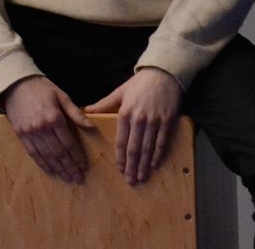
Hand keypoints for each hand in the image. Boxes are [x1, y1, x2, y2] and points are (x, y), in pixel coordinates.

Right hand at [0, 75, 93, 183]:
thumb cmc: (42, 89)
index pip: (68, 143)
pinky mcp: (21, 135)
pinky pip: (33, 153)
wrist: (15, 84)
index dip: (77, 157)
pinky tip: (50, 171)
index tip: (84, 167)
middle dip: (69, 167)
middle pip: (58, 153)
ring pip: (46, 156)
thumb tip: (91, 126)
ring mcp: (30, 133)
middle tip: (78, 178)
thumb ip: (75, 113)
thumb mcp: (61, 96)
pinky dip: (43, 164)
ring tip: (67, 178)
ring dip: (58, 169)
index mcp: (54, 118)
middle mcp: (42, 128)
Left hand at [85, 67, 183, 184]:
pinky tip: (154, 165)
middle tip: (131, 181)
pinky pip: (162, 142)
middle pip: (134, 148)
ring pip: (148, 148)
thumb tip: (86, 111)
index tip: (120, 170)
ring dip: (144, 165)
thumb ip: (104, 104)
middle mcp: (139, 119)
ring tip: (142, 177)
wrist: (163, 73)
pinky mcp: (167, 121)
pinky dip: (158, 155)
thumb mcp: (119, 92)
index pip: (121, 141)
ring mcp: (154, 121)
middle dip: (132, 166)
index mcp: (125, 113)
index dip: (121, 157)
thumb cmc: (139, 83)